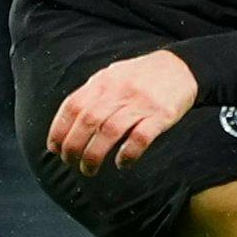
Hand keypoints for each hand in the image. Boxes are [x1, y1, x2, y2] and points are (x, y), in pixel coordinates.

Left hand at [46, 50, 201, 172]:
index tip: (54, 149)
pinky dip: (128, 153)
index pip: (73, 106)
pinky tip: (122, 163)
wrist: (182, 67)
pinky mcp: (162, 115)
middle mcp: (119, 91)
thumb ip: (92, 95)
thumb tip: (67, 123)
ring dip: (95, 155)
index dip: (59, 130)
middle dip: (74, 147)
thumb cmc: (141, 77)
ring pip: (110, 132)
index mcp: (103, 82)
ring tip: (89, 169)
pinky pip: (141, 137)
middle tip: (70, 163)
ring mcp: (141, 103)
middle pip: (88, 121)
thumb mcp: (112, 77)